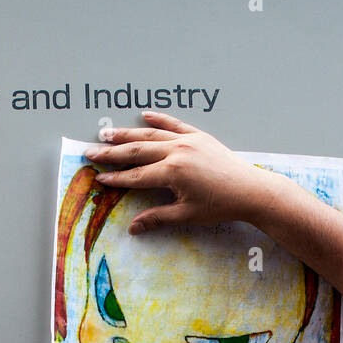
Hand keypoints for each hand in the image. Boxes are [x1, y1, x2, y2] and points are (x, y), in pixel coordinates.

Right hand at [82, 110, 289, 232]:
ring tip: (107, 133)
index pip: (136, 176)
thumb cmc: (220, 205)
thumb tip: (132, 228)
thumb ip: (157, 217)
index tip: (98, 178)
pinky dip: (159, 118)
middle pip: (137, 150)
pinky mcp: (199, 136)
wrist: (251, 190)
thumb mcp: (187, 215)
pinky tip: (145, 114)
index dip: (116, 179)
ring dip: (127, 133)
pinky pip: (175, 124)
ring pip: (151, 134)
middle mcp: (177, 151)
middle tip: (90, 151)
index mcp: (172, 172)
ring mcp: (188, 140)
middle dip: (112, 153)